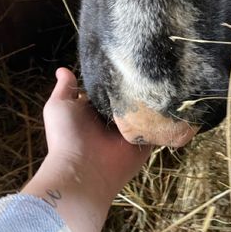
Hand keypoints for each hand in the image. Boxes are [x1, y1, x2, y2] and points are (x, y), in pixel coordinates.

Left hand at [21, 68, 150, 231]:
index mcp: (93, 111)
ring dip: (151, 99)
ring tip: (163, 78)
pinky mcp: (144, 143)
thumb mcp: (59, 106)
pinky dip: (164, 118)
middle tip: (147, 66)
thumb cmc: (66, 137)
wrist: (80, 172)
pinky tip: (172, 100)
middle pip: (128, 99)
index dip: (114, 76)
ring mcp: (129, 132)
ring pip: (144, 111)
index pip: (108, 90)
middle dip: (134, 86)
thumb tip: (63, 69)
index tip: (125, 59)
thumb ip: (65, 88)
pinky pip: (158, 128)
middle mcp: (112, 121)